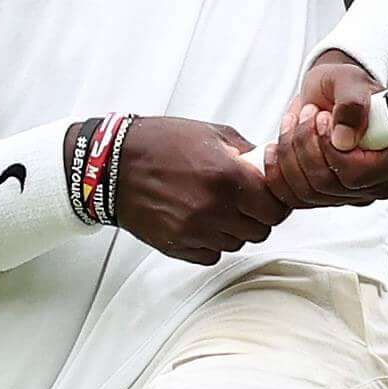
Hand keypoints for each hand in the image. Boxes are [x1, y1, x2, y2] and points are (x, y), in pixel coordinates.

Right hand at [105, 115, 290, 265]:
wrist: (111, 166)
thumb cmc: (158, 144)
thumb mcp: (211, 133)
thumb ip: (245, 152)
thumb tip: (267, 166)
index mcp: (227, 176)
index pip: (276, 209)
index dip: (276, 203)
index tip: (268, 197)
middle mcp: (214, 208)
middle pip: (260, 231)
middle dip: (257, 217)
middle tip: (244, 203)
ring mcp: (194, 231)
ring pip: (237, 244)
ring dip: (234, 230)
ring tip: (217, 209)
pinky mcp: (177, 246)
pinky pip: (211, 255)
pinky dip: (211, 243)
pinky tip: (200, 223)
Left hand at [261, 51, 387, 206]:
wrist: (329, 94)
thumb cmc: (346, 88)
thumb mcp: (350, 81)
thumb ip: (352, 104)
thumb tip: (345, 139)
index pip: (357, 174)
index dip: (330, 149)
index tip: (322, 119)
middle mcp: (376, 184)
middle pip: (327, 184)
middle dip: (306, 145)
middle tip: (308, 114)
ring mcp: (349, 195)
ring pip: (306, 192)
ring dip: (290, 153)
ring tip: (295, 122)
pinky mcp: (323, 198)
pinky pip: (291, 198)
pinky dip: (276, 172)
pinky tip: (275, 147)